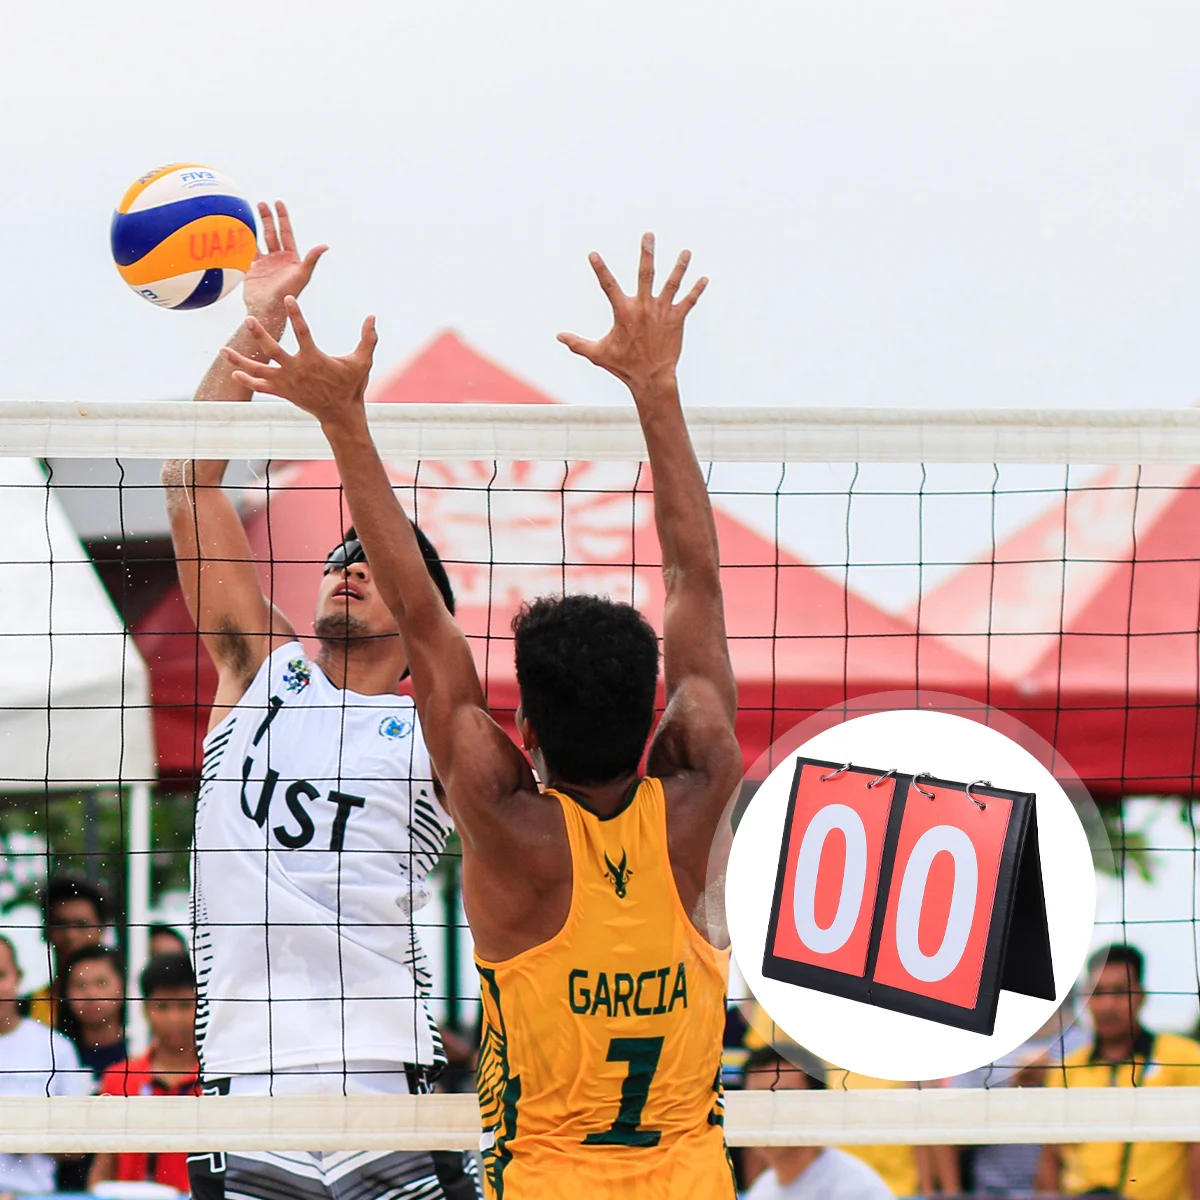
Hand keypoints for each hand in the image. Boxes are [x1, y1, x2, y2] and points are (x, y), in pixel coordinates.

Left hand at [220, 296, 376, 426]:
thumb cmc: (351, 385)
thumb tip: (372, 316)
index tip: (288, 298)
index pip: (303, 332)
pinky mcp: (283, 392)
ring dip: (241, 360)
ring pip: (259, 370)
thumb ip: (368, 338)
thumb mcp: (363, 362)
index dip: (296, 314)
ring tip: (223, 350)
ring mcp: (287, 382)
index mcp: (314, 359)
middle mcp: (297, 370)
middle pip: (273, 350)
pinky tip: (235, 372)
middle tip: (249, 320)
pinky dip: (248, 380)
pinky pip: (261, 386)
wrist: (340, 413)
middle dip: (260, 335)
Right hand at [242, 202, 327, 320]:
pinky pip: (246, 251)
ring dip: (254, 227)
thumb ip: (311, 259)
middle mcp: (278, 258)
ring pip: (259, 240)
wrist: (268, 308)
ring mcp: (265, 263)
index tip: (278, 202)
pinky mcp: (252, 268)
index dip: (283, 217)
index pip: (286, 232)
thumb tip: (325, 246)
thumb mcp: (302, 275)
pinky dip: (242, 242)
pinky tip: (236, 231)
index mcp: (290, 257)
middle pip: (272, 233)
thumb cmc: (288, 293)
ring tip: (247, 212)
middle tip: (261, 203)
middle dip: (267, 218)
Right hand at [558, 233, 706, 394]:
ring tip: (686, 252)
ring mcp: (662, 312)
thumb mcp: (597, 354)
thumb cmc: (623, 366)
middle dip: (647, 253)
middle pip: (646, 274)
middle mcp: (644, 307)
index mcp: (624, 312)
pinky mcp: (677, 320)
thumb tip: (558, 337)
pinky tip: (704, 278)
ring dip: (679, 267)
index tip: (593, 254)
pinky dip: (697, 290)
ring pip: (672, 284)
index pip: (608, 285)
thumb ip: (577, 343)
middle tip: (649, 235)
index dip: (600, 269)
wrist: (651, 379)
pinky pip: (689, 302)